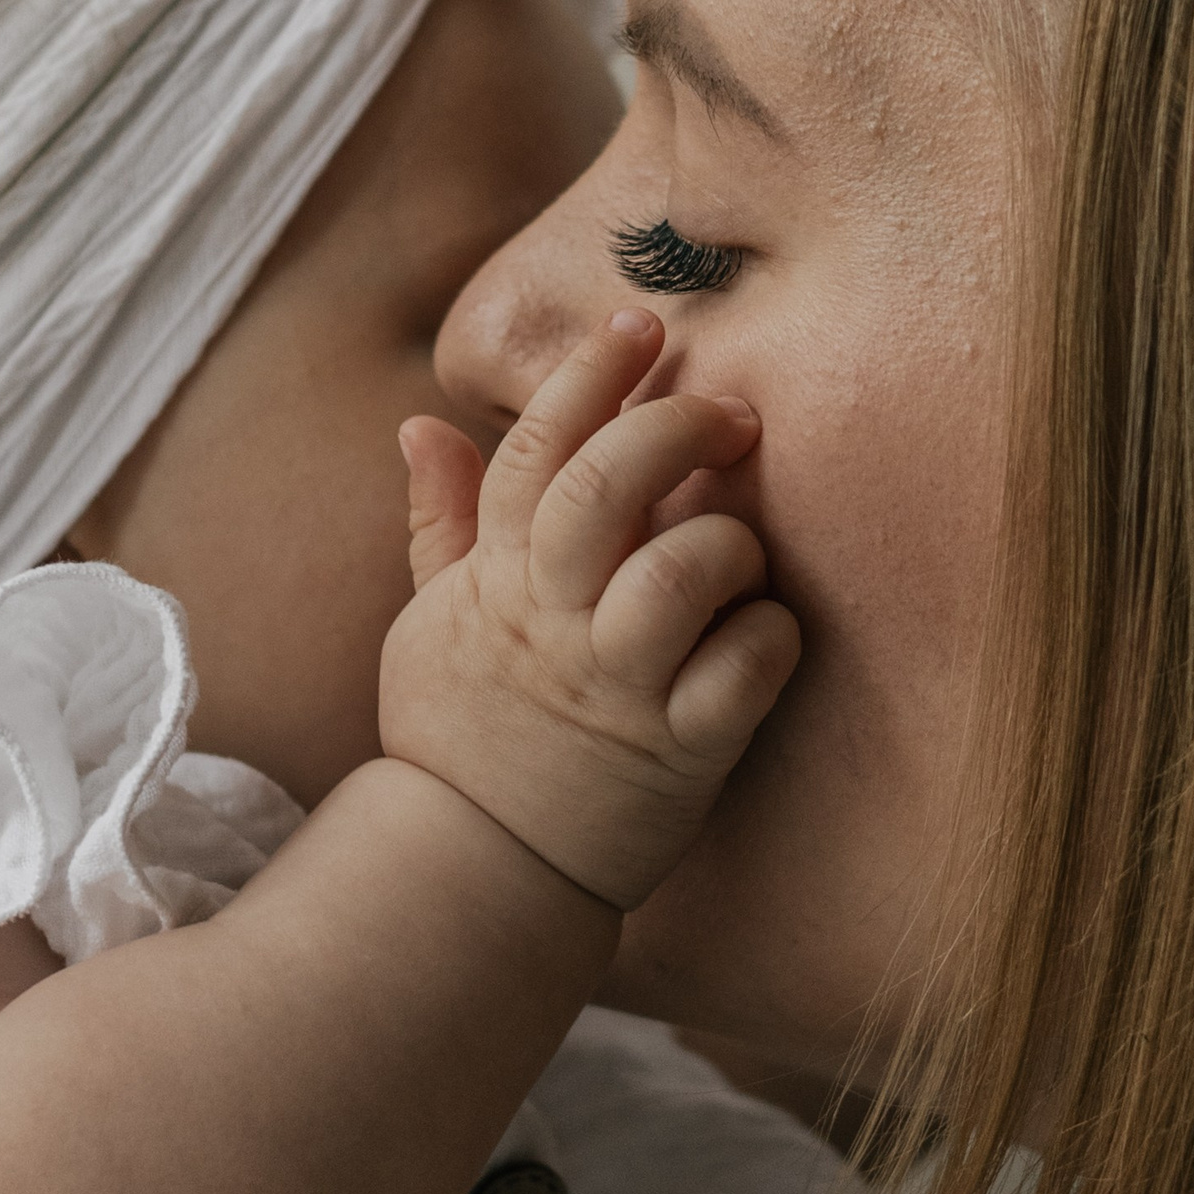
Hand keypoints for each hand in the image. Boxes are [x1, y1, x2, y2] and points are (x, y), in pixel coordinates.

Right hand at [389, 309, 800, 910]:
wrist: (477, 872)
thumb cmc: (461, 736)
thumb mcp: (430, 622)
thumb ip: (441, 521)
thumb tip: (423, 423)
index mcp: (497, 581)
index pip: (535, 449)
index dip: (589, 374)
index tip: (639, 320)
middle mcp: (556, 623)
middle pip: (607, 486)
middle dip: (673, 426)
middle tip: (729, 412)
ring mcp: (620, 688)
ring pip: (684, 572)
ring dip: (728, 543)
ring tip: (739, 552)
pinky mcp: (683, 755)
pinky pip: (746, 671)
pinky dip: (770, 639)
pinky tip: (764, 635)